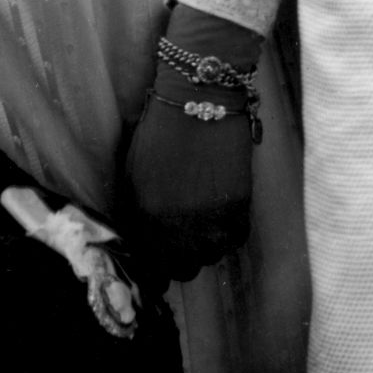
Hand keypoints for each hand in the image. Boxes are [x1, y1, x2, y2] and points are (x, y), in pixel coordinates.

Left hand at [121, 2, 257, 282]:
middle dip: (177, 259)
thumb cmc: (159, 134)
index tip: (155, 260)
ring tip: (198, 222)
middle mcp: (180, 232)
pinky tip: (217, 213)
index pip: (151, 269)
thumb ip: (135, 217)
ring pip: (209, 258)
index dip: (153, 267)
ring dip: (203, 247)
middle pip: (182, 271)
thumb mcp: (132, 178)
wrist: (200, 101)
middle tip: (176, 239)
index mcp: (147, 223)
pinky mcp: (240, 212)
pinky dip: (225, 234)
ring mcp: (213, 225)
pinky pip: (232, 242)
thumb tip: (139, 244)